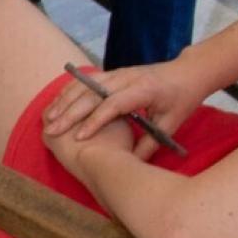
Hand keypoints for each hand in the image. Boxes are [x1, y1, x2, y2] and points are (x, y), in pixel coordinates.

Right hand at [41, 58, 208, 149]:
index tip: (80, 138)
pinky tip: (58, 103)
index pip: (114, 104)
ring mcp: (118, 72)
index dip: (95, 121)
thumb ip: (150, 144)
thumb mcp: (171, 124)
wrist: (187, 72)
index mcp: (144, 89)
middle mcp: (127, 77)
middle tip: (53, 131)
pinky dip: (70, 90)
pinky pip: (86, 79)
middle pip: (92, 93)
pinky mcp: (113, 72)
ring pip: (85, 84)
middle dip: (71, 113)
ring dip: (65, 100)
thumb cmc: (181, 99)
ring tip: (49, 118)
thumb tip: (131, 165)